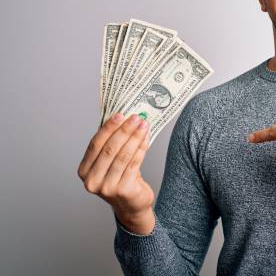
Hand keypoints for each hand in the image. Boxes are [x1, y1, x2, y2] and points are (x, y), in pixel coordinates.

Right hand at [78, 113, 154, 234]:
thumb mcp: (110, 163)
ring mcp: (106, 187)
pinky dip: (141, 149)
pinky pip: (134, 164)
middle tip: (136, 118)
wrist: (132, 205)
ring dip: (135, 138)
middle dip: (124, 130)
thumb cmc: (121, 179)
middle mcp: (92, 181)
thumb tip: (123, 119)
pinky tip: (146, 139)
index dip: (108, 128)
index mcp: (84, 171)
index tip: (120, 115)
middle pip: (109, 149)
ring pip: (123, 156)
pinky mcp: (123, 190)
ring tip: (144, 125)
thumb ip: (111, 145)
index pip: (95, 144)